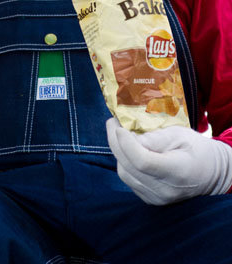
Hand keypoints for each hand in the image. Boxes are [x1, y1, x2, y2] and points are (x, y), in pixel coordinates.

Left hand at [106, 117, 231, 204]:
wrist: (210, 174)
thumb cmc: (197, 149)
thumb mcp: (181, 135)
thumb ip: (156, 137)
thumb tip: (131, 137)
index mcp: (176, 171)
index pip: (142, 161)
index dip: (126, 143)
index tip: (118, 126)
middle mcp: (164, 190)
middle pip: (128, 167)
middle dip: (115, 142)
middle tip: (113, 122)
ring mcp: (156, 198)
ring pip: (124, 173)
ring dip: (118, 152)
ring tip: (120, 134)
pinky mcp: (150, 199)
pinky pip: (129, 179)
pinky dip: (124, 162)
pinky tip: (128, 149)